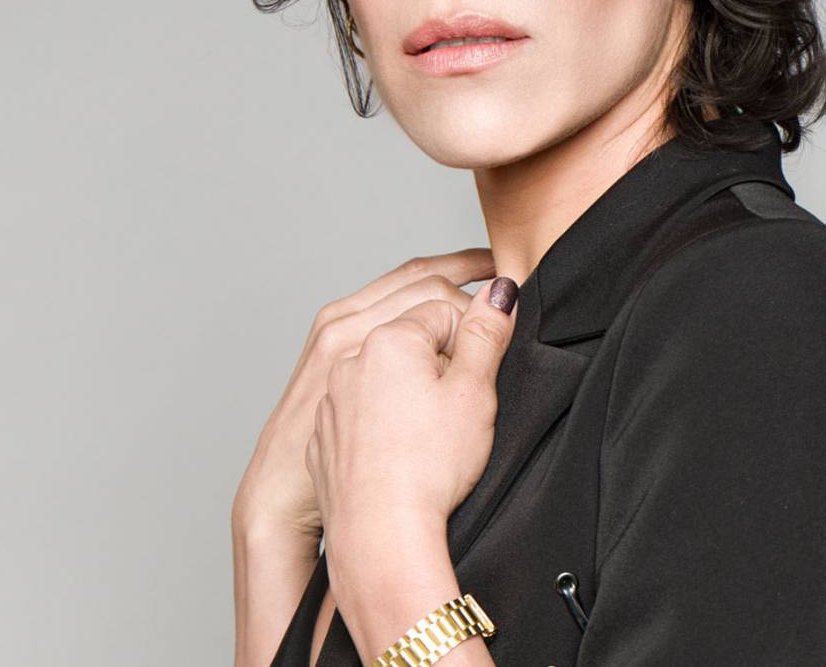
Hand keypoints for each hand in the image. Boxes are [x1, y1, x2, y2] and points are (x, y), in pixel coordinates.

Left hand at [307, 275, 519, 547]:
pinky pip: (361, 407)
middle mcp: (350, 358)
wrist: (379, 534)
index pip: (445, 309)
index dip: (474, 335)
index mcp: (389, 338)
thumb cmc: (428, 468)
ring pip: (382, 370)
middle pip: (410, 332)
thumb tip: (499, 292)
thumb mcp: (475, 392)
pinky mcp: (326, 435)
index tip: (487, 368)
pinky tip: (405, 443)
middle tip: (468, 389)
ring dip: (412, 379)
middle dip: (444, 348)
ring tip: (438, 422)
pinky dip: (385, 413)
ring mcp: (332, 398)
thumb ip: (486, 334)